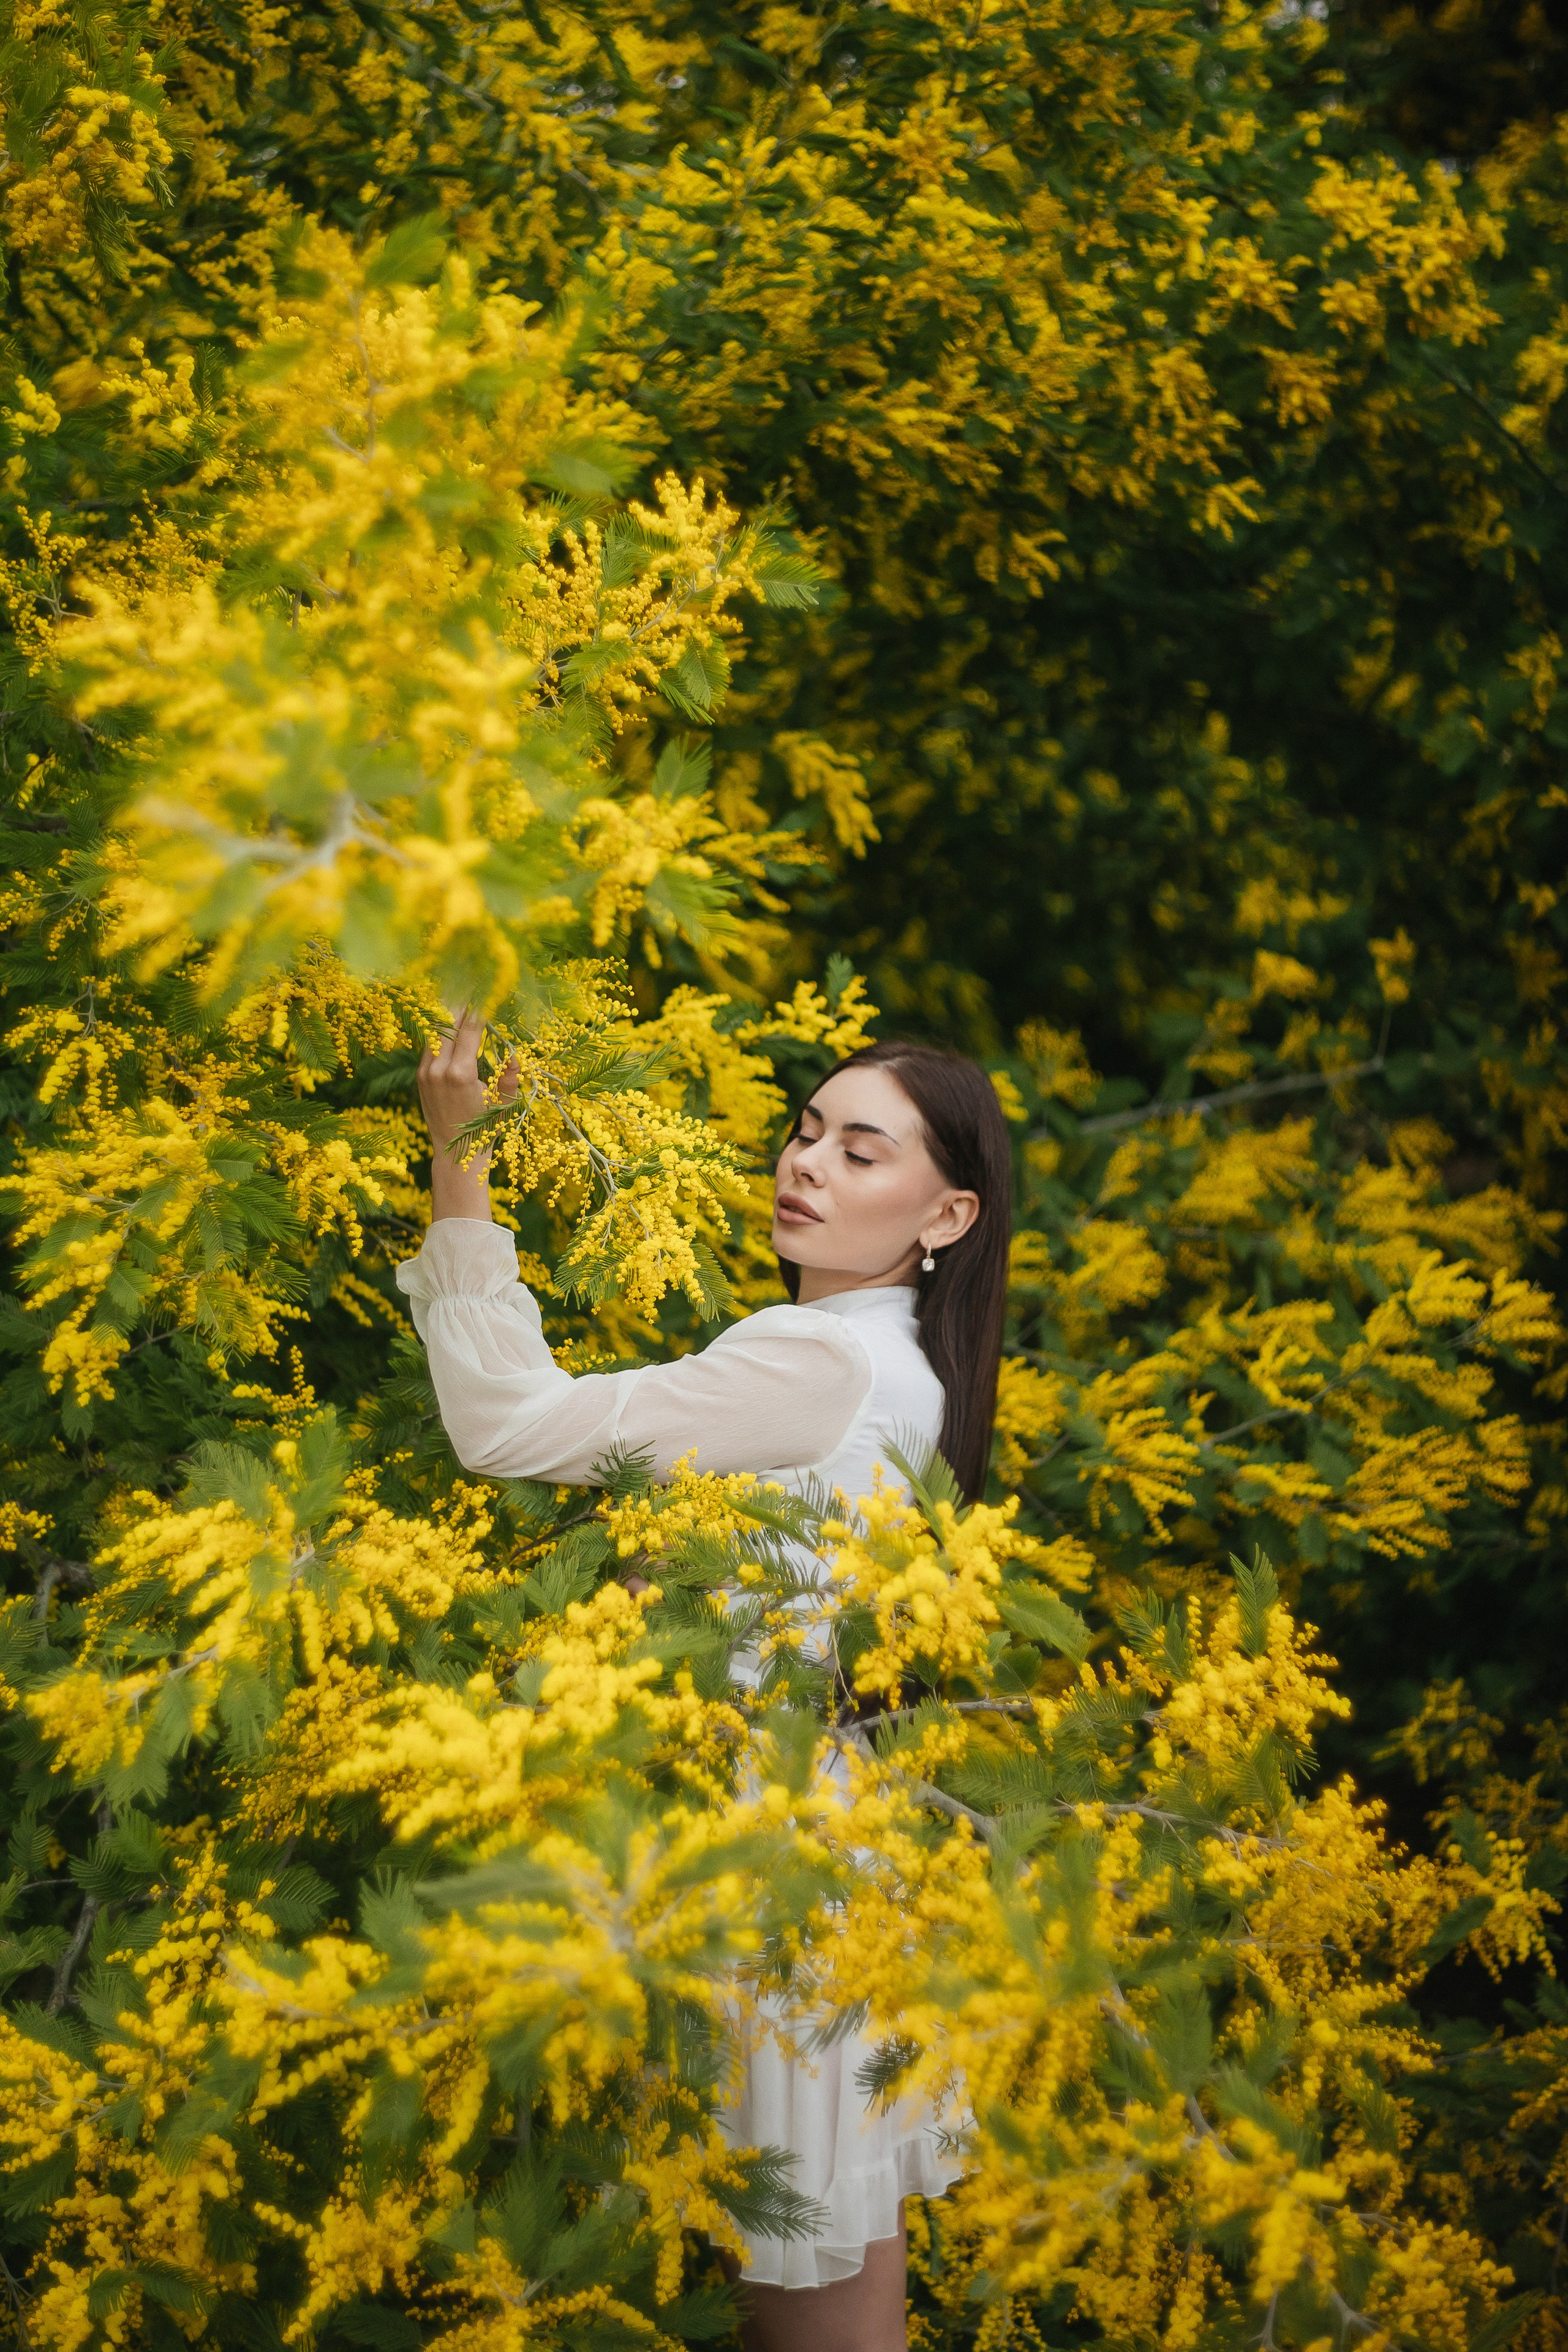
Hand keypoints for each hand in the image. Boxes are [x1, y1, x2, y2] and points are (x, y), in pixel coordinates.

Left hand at [417, 1009, 517, 1222]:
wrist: (454, 1154)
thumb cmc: (485, 1129)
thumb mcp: (503, 1104)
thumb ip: (510, 1077)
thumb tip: (516, 1056)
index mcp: (460, 1074)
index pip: (469, 1029)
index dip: (478, 1007)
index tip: (485, 989)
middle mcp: (438, 1069)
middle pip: (448, 1023)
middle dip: (461, 1003)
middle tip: (471, 983)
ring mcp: (425, 1072)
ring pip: (435, 1031)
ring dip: (448, 1013)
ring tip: (460, 994)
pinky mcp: (420, 1076)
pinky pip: (430, 1044)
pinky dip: (440, 1030)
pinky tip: (450, 1019)